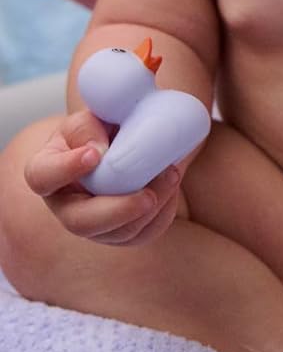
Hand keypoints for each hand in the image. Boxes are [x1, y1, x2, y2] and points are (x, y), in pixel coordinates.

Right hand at [23, 109, 180, 245]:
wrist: (129, 143)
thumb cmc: (103, 129)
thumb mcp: (92, 117)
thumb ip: (89, 124)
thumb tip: (99, 148)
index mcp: (48, 171)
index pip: (42, 176)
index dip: (65, 168)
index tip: (94, 154)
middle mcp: (66, 205)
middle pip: (80, 222)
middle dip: (117, 210)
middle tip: (147, 195)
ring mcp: (95, 225)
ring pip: (119, 232)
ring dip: (150, 208)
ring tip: (170, 175)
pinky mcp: (123, 234)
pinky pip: (144, 234)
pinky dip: (163, 213)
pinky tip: (171, 186)